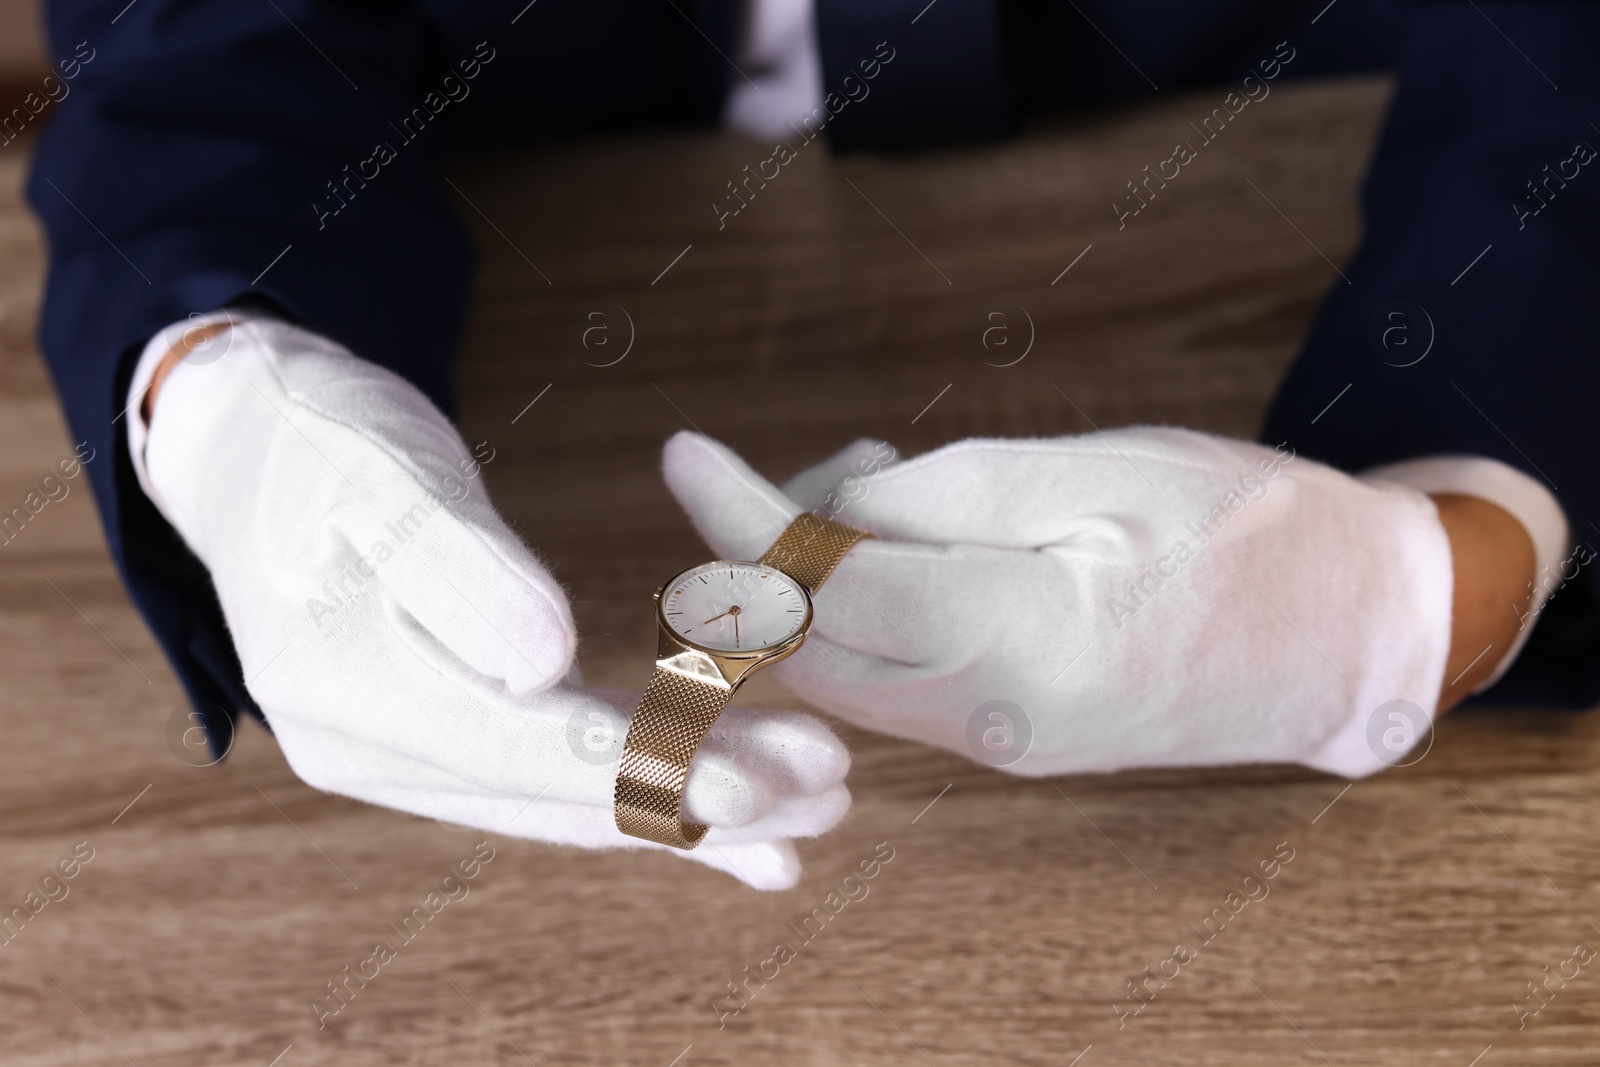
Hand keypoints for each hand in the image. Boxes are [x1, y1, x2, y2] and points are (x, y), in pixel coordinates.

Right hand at [139, 319, 848, 888]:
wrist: (254, 445)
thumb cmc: (318, 441)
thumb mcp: (379, 477)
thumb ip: (458, 568)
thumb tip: (544, 665)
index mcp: (351, 694)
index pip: (524, 754)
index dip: (648, 772)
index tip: (761, 788)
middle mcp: (378, 751)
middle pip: (565, 796)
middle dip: (703, 799)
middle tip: (830, 789)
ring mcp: (412, 751)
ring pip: (574, 798)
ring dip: (695, 805)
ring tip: (813, 807)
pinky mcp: (452, 729)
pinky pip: (561, 777)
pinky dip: (650, 792)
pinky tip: (728, 819)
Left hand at [662, 428, 1456, 778]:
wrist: (1350, 634)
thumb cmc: (1248, 527)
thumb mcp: (1100, 471)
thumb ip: (949, 495)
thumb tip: (832, 508)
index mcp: (1020, 644)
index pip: (824, 590)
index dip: (738, 519)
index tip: (684, 453)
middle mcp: (992, 721)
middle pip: (810, 648)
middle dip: (772, 552)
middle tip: (837, 460)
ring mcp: (999, 745)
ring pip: (843, 672)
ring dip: (820, 582)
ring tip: (886, 484)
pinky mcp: (1010, 743)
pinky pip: (894, 684)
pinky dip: (865, 614)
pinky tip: (911, 545)